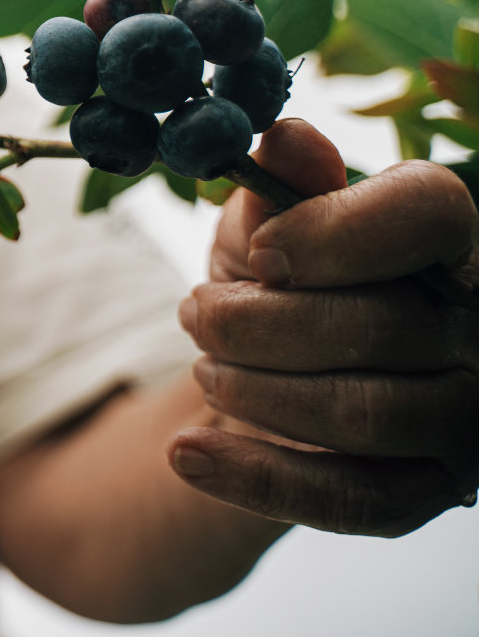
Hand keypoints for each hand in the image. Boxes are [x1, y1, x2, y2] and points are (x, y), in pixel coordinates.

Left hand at [170, 118, 478, 534]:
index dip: (334, 231)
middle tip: (193, 313)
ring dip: (254, 390)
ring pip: (363, 413)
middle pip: (376, 325)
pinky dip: (256, 477)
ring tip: (205, 366)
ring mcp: (469, 418)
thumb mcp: (268, 224)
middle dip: (256, 323)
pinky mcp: (432, 492)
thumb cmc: (283, 283)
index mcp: (453, 240)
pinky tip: (187, 452)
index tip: (259, 254)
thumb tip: (285, 138)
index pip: (431, 213)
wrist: (277, 375)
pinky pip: (351, 498)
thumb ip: (283, 184)